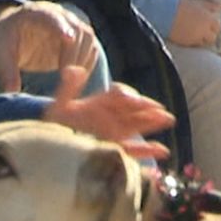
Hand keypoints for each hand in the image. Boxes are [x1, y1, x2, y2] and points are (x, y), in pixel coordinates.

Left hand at [0, 1, 99, 92]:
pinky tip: (77, 79)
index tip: (68, 38)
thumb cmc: (4, 40)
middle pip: (77, 28)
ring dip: (82, 60)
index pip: (51, 16)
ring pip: (88, 38)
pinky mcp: (77, 39)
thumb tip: (12, 92)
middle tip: (65, 76)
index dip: (61, 26)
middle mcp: (57, 15)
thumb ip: (6, 71)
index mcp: (35, 13)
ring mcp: (70, 26)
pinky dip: (86, 64)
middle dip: (74, 53)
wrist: (12, 32)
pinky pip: (90, 49)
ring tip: (71, 80)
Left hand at [43, 67, 174, 160]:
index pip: (118, 95)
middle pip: (133, 110)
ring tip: (169, 120)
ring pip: (137, 126)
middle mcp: (110, 117)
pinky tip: (163, 151)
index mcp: (99, 103)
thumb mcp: (58, 106)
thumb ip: (67, 88)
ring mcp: (114, 133)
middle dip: (147, 108)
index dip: (127, 95)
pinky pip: (134, 150)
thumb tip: (75, 70)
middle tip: (161, 109)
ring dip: (153, 123)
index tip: (133, 99)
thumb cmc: (55, 125)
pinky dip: (148, 150)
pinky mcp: (115, 149)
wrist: (51, 145)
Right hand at [168, 0, 220, 47]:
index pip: (217, 27)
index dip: (213, 25)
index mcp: (208, 19)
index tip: (209, 23)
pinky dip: (192, 42)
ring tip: (194, 34)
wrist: (163, 13)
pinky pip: (193, 45)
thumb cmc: (179, 5)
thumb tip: (219, 7)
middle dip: (209, 34)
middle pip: (212, 38)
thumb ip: (208, 5)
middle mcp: (204, 31)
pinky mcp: (186, 44)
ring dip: (201, 39)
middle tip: (203, 30)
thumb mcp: (196, 2)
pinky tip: (186, 36)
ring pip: (203, 43)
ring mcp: (195, 39)